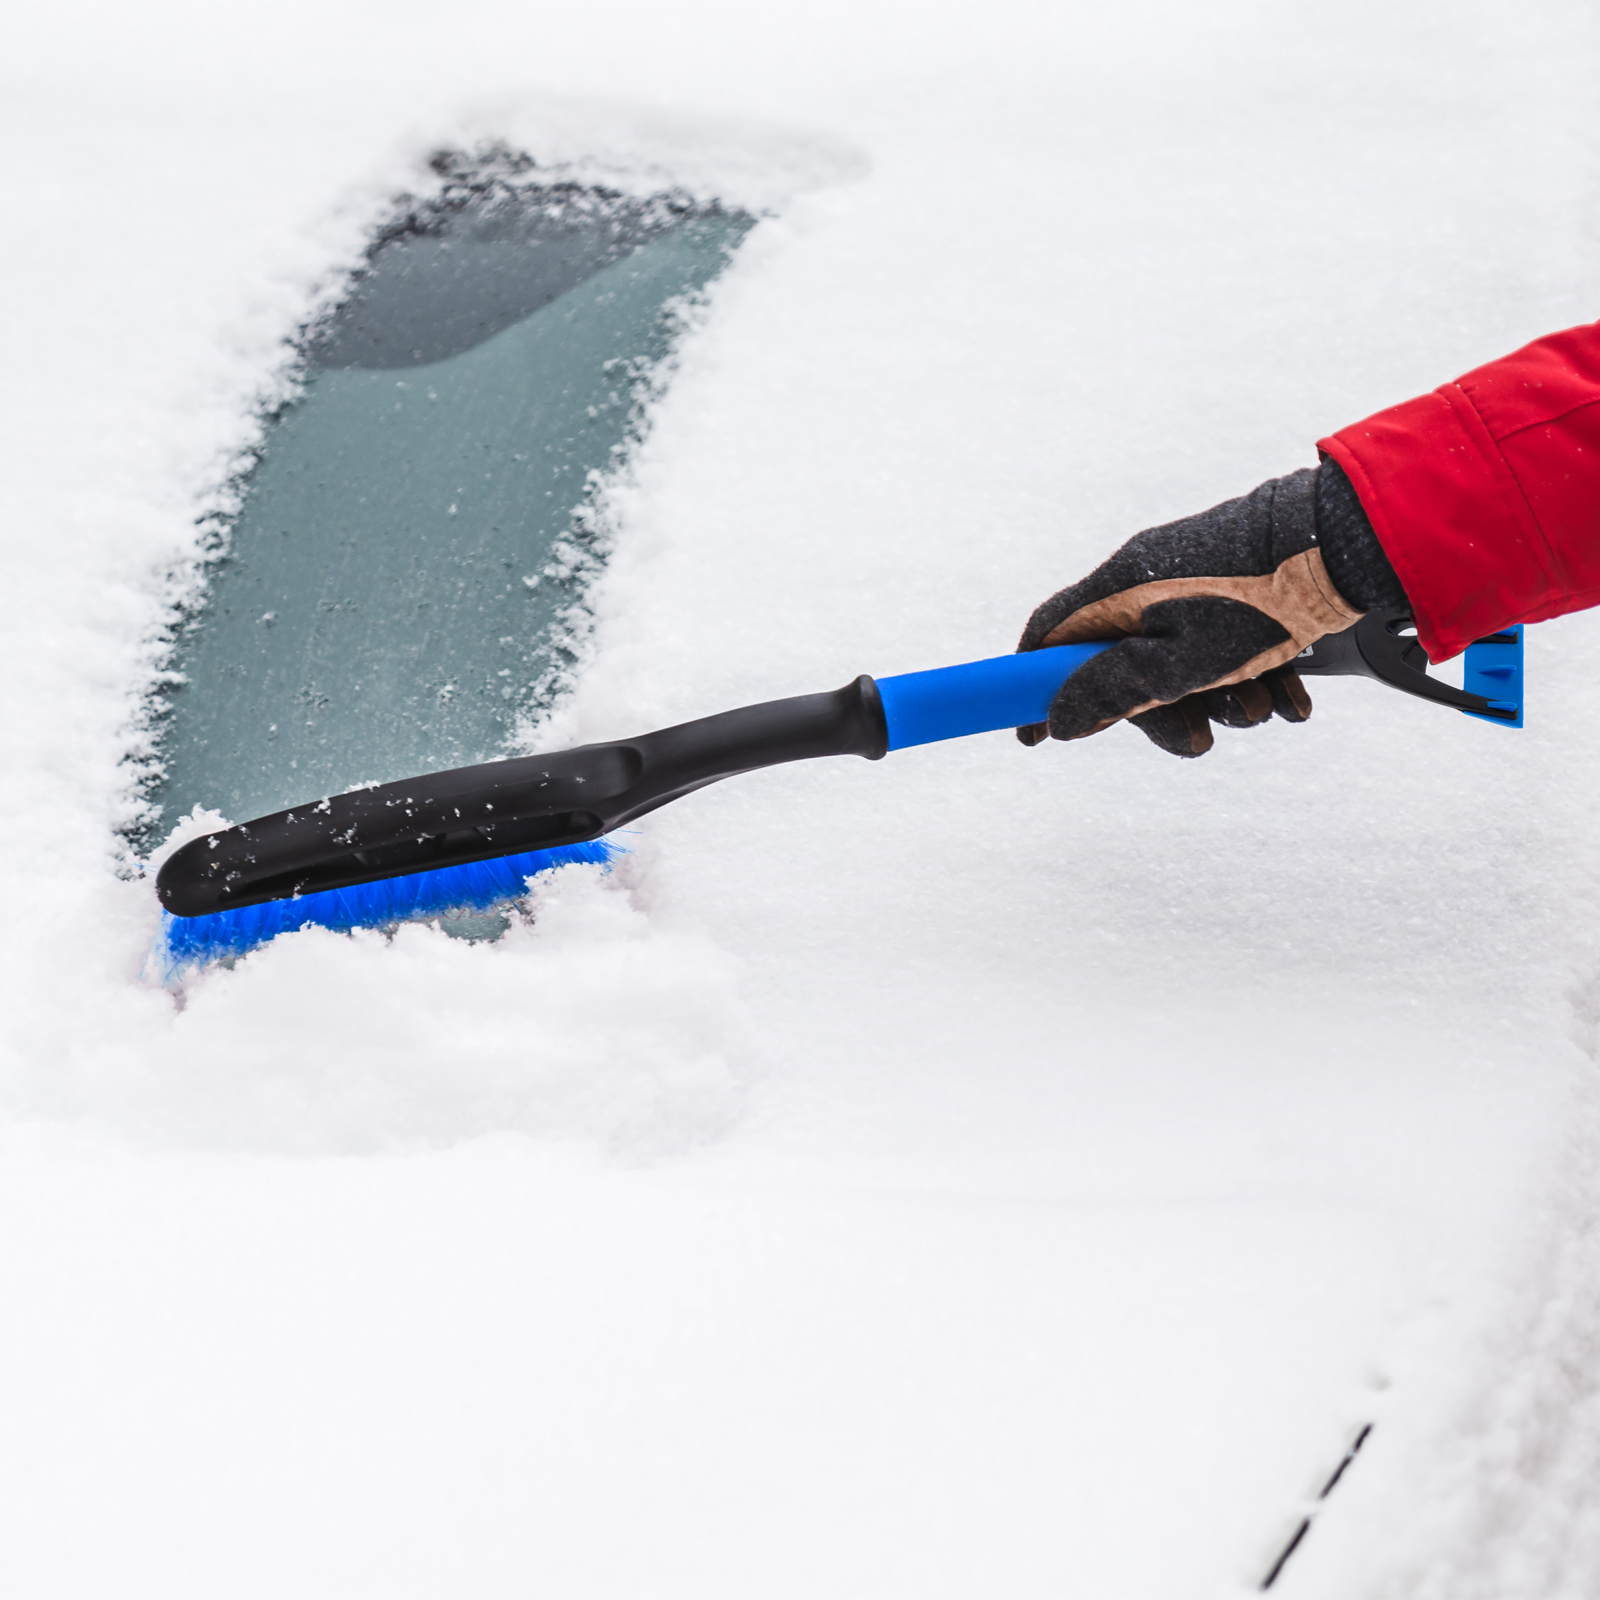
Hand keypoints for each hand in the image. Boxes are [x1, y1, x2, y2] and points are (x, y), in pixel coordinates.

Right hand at [1018, 467, 1372, 756]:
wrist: (1347, 544)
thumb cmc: (1259, 599)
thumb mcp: (1177, 664)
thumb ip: (1112, 694)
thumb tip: (1058, 719)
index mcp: (1119, 589)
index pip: (1049, 635)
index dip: (1033, 685)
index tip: (1034, 731)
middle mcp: (1150, 579)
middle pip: (1126, 663)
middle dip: (1164, 712)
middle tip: (1199, 741)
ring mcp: (1197, 581)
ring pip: (1186, 661)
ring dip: (1223, 700)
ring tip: (1264, 710)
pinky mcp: (1242, 584)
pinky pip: (1230, 646)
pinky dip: (1255, 677)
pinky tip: (1290, 698)